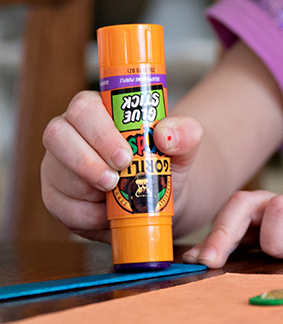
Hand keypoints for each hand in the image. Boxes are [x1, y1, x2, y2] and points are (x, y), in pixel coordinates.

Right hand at [40, 91, 202, 242]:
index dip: (100, 131)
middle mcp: (70, 133)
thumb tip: (166, 135)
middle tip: (117, 178)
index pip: (84, 107)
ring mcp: (58, 165)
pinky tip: (108, 213)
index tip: (125, 156)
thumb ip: (186, 133)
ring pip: (56, 173)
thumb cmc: (164, 162)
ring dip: (89, 189)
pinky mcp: (56, 196)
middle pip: (57, 135)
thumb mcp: (183, 147)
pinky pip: (61, 207)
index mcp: (98, 110)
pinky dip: (88, 215)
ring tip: (116, 195)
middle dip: (87, 160)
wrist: (161, 197)